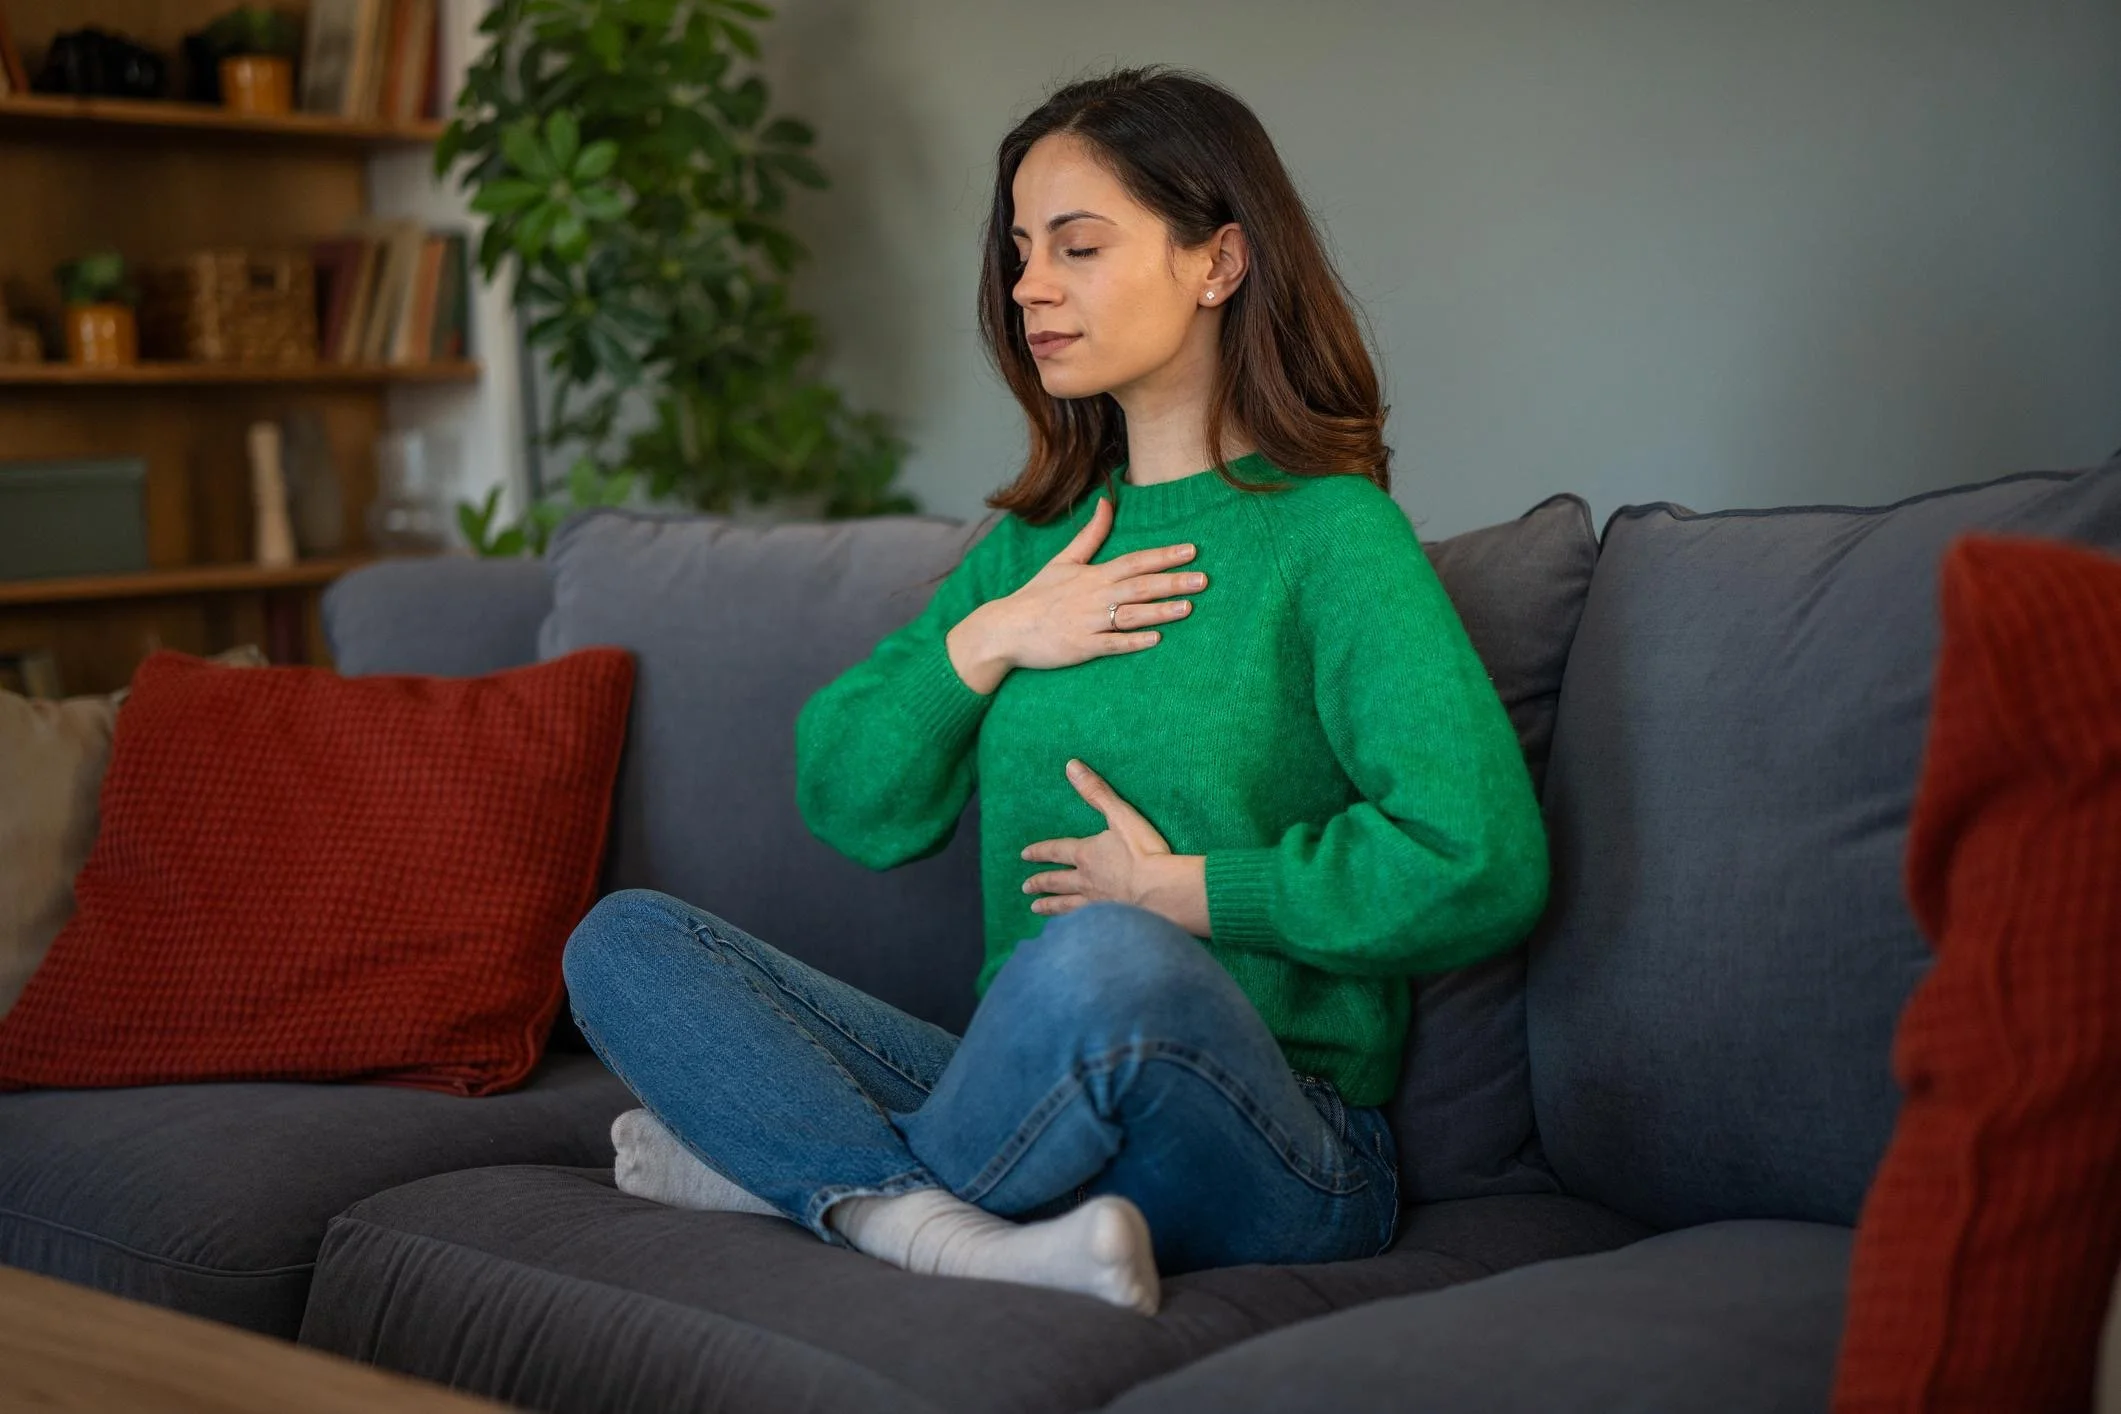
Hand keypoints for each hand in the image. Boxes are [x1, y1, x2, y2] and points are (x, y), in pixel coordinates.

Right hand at [954, 496, 1208, 690]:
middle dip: (1173, 582)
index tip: (1191, 551)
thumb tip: (1106, 503)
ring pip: (1131, 615)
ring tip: (1187, 608)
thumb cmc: (1037, 595)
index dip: (1163, 556)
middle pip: (1139, 586)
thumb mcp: (1063, 561)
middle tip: (1203, 580)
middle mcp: (1094, 596)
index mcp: (1092, 575)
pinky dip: (1132, 642)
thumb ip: (1089, 535)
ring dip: (1160, 611)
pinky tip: (1155, 639)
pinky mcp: (1081, 647)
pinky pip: (1111, 644)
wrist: (1006, 628)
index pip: (1134, 561)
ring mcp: (1088, 623)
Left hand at [1020, 758, 1211, 936]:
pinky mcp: (1108, 921)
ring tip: (1035, 909)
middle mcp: (1085, 880)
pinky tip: (1066, 931)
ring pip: (1066, 905)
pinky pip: (1082, 923)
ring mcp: (1096, 904)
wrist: (1160, 891)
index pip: (1056, 851)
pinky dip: (1070, 926)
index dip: (1040, 852)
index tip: (1025, 855)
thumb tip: (1071, 765)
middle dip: (1041, 882)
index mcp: (1086, 854)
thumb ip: (1096, 792)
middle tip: (1025, 888)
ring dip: (1050, 905)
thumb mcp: (1119, 815)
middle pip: (1057, 881)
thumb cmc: (1143, 852)